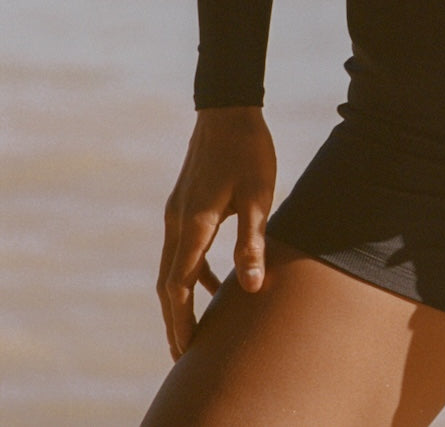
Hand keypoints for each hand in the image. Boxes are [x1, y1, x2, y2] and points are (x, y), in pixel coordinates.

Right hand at [157, 106, 275, 359]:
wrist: (228, 107)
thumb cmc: (248, 151)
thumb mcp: (258, 197)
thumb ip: (252, 242)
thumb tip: (250, 288)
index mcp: (193, 224)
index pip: (178, 286)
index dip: (181, 321)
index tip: (185, 352)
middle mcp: (177, 221)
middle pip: (168, 283)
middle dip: (175, 320)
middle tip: (183, 355)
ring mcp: (178, 211)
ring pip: (172, 266)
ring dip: (181, 298)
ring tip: (195, 328)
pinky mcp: (185, 202)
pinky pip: (182, 248)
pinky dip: (191, 272)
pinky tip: (213, 281)